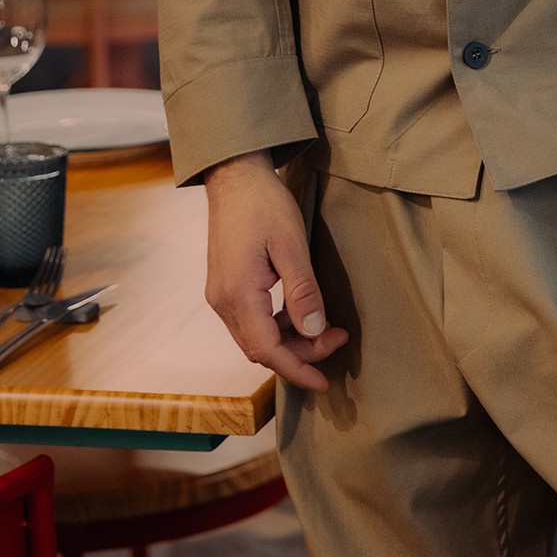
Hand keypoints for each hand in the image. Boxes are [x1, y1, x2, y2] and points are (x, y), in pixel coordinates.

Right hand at [202, 151, 347, 391]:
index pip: (268, 351)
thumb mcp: (291, 243)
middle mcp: (222, 302)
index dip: (298, 370)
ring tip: (323, 327)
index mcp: (237, 294)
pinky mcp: (224, 287)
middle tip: (337, 338)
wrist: (234, 175)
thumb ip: (303, 290)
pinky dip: (276, 327)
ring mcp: (220, 295)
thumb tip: (315, 332)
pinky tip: (298, 314)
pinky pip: (250, 322)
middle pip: (260, 350)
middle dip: (300, 355)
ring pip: (254, 339)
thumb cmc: (263, 203)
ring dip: (288, 342)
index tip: (325, 381)